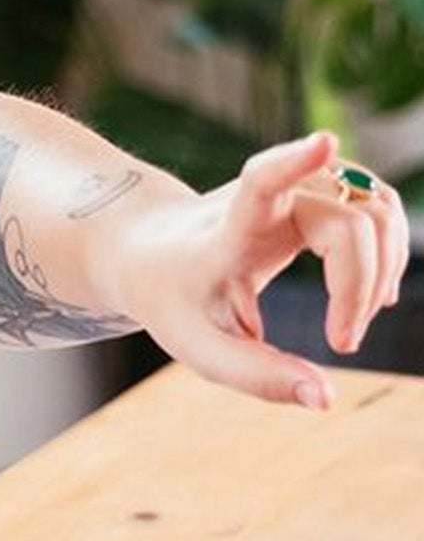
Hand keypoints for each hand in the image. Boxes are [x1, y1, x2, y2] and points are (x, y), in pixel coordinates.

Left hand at [105, 132, 407, 409]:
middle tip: (342, 343)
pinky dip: (388, 250)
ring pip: (375, 205)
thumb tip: (325, 399)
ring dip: (385, 266)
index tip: (323, 140)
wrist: (153, 252)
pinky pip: (378, 205)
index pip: (261, 184)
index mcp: (228, 230)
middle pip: (348, 219)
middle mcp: (268, 196)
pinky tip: (374, 294)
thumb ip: (258, 375)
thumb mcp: (201, 347)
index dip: (292, 162)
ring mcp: (298, 185)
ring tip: (355, 321)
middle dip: (361, 285)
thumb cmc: (175, 299)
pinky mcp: (318, 189)